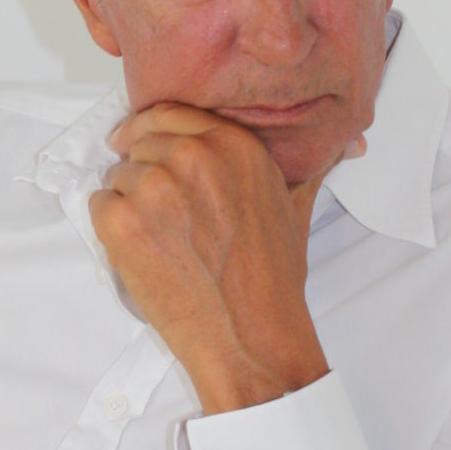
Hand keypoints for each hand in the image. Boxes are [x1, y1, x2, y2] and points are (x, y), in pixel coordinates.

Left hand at [89, 104, 365, 412]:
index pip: (170, 114)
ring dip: (130, 203)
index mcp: (233, 144)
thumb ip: (306, 166)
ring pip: (119, 176)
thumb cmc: (270, 280)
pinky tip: (144, 253)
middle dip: (144, 173)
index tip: (137, 142)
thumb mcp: (293, 206)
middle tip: (160, 213)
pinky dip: (111, 228)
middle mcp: (193, 156)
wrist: (249, 335)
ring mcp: (154, 187)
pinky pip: (99, 204)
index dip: (151, 130)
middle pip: (141, 144)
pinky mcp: (122, 221)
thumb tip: (351, 142)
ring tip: (163, 241)